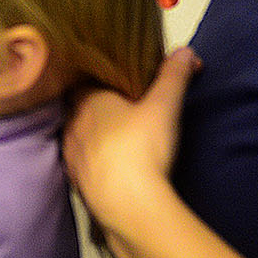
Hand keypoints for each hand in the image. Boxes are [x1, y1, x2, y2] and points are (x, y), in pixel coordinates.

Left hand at [63, 46, 199, 257]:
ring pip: (79, 138)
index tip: (118, 81)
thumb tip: (185, 52)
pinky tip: (111, 167)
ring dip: (94, 136)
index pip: (85, 80)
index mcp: (88, 101)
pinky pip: (84, 165)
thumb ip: (174, 75)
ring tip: (117, 138)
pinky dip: (95, 163)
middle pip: (80, 109)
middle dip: (98, 108)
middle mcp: (73, 125)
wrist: (128, 205)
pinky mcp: (78, 182)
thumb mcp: (165, 104)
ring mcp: (72, 155)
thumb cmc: (142, 148)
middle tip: (122, 109)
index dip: (101, 79)